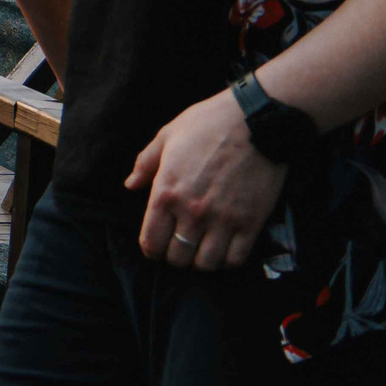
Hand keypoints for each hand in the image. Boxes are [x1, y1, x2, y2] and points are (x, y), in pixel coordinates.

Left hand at [128, 87, 287, 270]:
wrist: (255, 121)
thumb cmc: (207, 124)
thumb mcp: (167, 136)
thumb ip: (145, 164)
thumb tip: (130, 185)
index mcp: (166, 192)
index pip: (151, 241)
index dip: (151, 250)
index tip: (155, 247)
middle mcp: (192, 211)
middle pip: (177, 258)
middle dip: (174, 257)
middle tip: (179, 247)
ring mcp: (223, 220)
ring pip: (206, 264)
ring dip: (201, 261)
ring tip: (201, 249)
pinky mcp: (251, 223)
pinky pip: (236, 259)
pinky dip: (228, 261)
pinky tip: (224, 249)